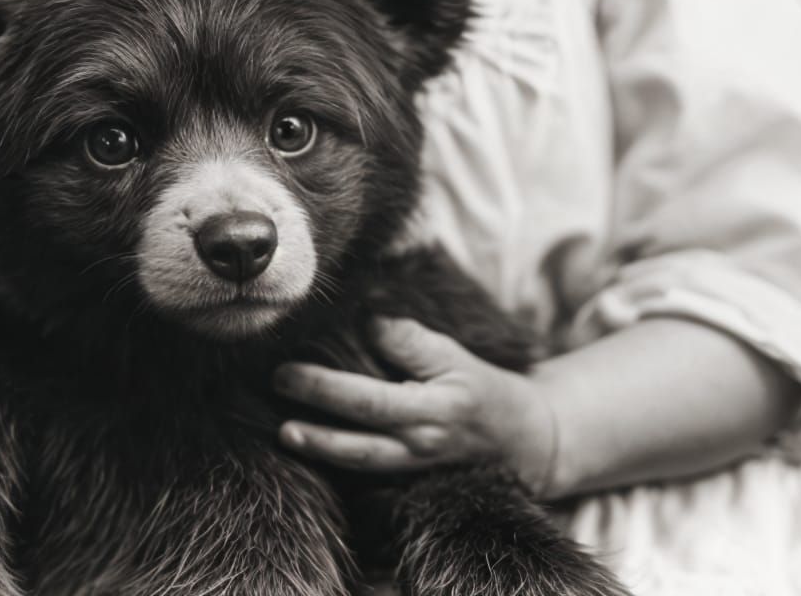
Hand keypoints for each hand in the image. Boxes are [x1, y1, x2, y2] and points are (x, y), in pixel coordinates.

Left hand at [273, 316, 558, 490]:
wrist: (524, 441)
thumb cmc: (484, 388)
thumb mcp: (453, 355)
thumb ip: (409, 340)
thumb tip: (365, 321)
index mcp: (431, 412)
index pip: (367, 401)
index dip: (324, 387)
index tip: (287, 369)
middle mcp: (419, 447)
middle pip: (357, 440)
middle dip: (313, 424)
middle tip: (276, 393)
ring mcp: (414, 469)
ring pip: (360, 464)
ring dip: (320, 449)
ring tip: (285, 433)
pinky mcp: (411, 479)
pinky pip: (370, 472)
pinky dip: (340, 460)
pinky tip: (313, 445)